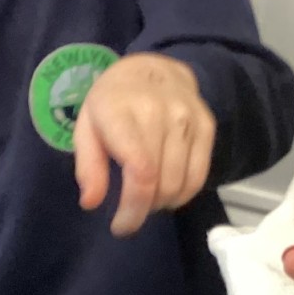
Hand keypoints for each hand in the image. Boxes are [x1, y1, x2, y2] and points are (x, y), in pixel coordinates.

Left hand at [75, 53, 216, 237]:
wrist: (154, 68)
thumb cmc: (112, 103)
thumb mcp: (86, 128)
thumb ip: (88, 166)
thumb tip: (91, 202)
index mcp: (122, 112)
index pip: (140, 172)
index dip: (133, 208)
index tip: (121, 226)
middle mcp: (161, 113)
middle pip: (161, 183)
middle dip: (144, 209)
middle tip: (131, 211)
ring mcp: (189, 119)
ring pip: (181, 184)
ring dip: (163, 203)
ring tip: (147, 198)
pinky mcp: (207, 126)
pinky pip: (200, 176)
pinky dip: (183, 194)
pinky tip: (168, 191)